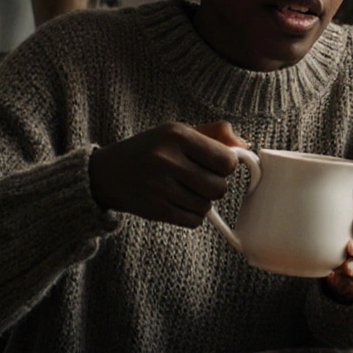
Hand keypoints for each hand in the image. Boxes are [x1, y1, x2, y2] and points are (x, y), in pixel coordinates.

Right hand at [88, 121, 248, 227]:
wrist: (106, 173)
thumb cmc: (151, 149)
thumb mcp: (178, 131)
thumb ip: (215, 134)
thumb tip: (246, 145)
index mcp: (177, 135)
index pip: (226, 160)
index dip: (227, 165)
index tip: (216, 164)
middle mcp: (167, 160)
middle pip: (219, 187)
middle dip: (215, 185)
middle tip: (200, 178)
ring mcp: (159, 187)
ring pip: (207, 205)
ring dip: (203, 201)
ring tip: (186, 189)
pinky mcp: (155, 209)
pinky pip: (193, 221)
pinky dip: (192, 215)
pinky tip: (179, 202)